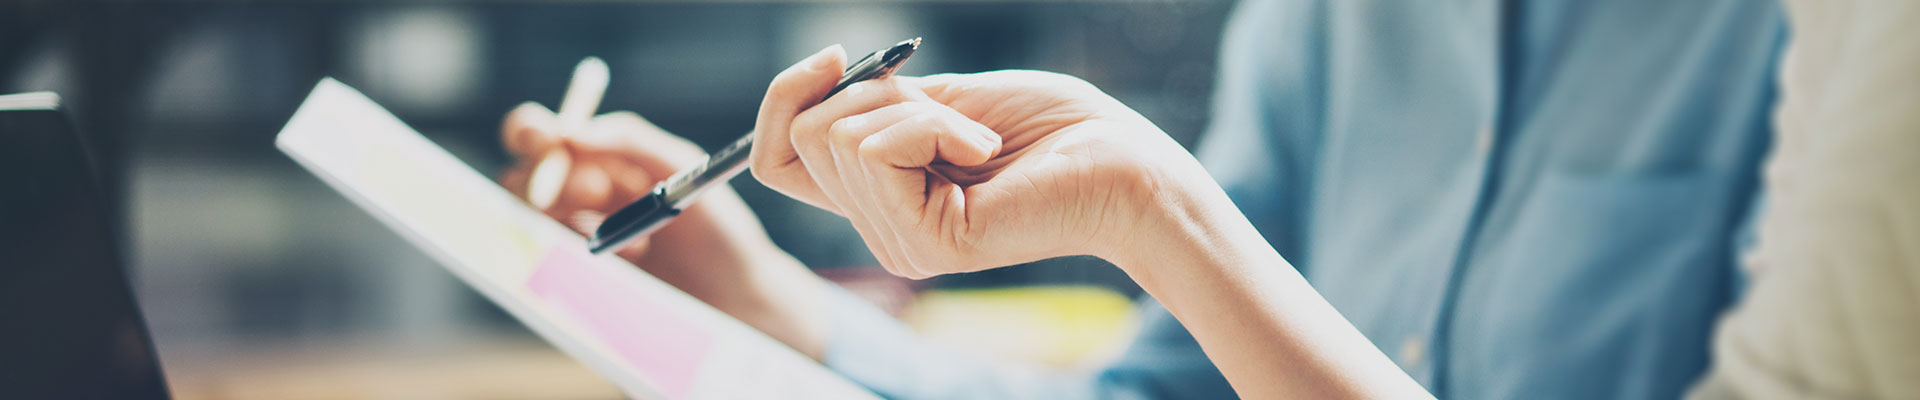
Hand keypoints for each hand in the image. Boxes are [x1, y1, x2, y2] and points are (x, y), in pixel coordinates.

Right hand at [499, 104, 830, 356]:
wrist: (737, 297)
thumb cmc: (718, 229)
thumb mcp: (682, 169)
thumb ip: (631, 140)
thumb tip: (572, 131)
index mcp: (605, 160)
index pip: (546, 135)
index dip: (532, 132)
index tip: (545, 140)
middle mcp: (582, 196)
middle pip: (523, 176)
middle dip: (547, 179)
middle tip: (593, 192)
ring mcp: (578, 239)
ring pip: (535, 216)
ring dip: (576, 218)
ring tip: (638, 235)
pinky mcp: (580, 278)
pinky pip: (555, 256)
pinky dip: (590, 250)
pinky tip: (639, 255)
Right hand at [750, 62, 1213, 278]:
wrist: (1125, 163)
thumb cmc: (1056, 128)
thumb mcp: (945, 101)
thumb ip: (880, 106)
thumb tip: (820, 79)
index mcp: (881, 200)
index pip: (776, 161)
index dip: (783, 101)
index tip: (836, 57)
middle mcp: (880, 231)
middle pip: (807, 135)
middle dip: (877, 94)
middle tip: (952, 112)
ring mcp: (899, 243)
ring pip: (839, 136)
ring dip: (915, 109)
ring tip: (978, 137)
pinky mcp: (925, 242)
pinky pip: (878, 151)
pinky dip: (934, 125)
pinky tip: (985, 151)